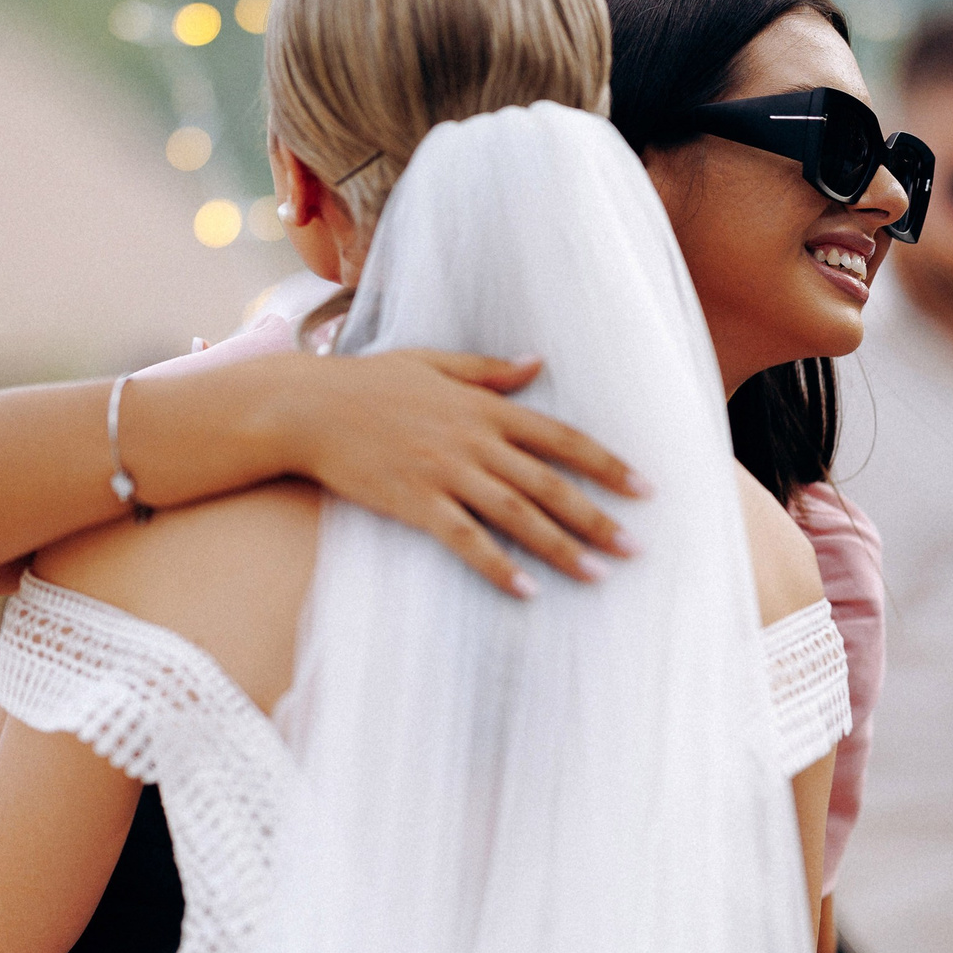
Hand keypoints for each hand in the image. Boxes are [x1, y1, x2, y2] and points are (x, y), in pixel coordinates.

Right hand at [286, 350, 647, 596]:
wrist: (308, 407)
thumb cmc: (368, 382)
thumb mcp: (433, 362)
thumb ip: (488, 370)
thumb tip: (537, 363)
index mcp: (485, 406)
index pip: (561, 438)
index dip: (606, 464)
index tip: (644, 487)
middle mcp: (474, 441)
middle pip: (550, 483)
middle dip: (598, 517)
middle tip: (636, 547)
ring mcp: (446, 473)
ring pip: (517, 516)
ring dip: (562, 548)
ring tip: (598, 575)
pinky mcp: (416, 503)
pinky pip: (466, 541)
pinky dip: (499, 566)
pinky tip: (526, 590)